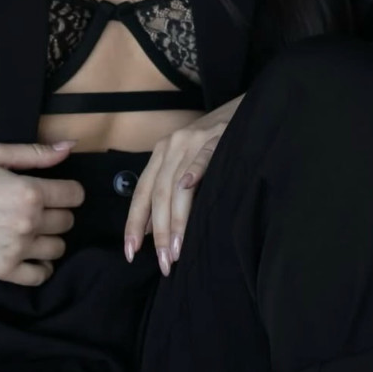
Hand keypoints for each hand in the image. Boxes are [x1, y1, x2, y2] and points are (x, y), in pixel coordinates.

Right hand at [0, 139, 85, 284]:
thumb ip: (36, 152)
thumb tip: (70, 147)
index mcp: (29, 192)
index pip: (75, 195)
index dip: (67, 189)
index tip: (55, 189)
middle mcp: (27, 223)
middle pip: (68, 221)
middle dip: (57, 211)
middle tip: (36, 206)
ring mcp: (17, 249)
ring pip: (58, 248)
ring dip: (49, 237)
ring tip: (30, 227)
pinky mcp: (4, 270)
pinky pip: (40, 275)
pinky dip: (41, 265)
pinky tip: (30, 252)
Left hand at [123, 95, 244, 275]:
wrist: (242, 110)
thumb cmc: (213, 144)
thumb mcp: (184, 163)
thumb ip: (166, 192)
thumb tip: (148, 230)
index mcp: (160, 154)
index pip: (141, 193)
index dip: (134, 223)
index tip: (130, 253)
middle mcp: (171, 146)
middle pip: (158, 193)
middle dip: (159, 231)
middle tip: (164, 262)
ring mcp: (193, 140)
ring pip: (177, 183)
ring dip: (176, 219)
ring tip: (176, 249)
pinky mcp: (217, 137)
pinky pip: (203, 157)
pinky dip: (194, 171)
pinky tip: (189, 188)